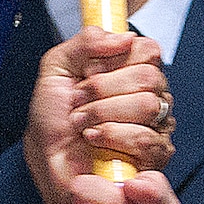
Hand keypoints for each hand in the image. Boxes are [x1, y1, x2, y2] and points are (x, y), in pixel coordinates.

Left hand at [26, 27, 173, 203]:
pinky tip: (95, 140)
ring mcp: (155, 126)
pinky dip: (112, 136)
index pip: (148, 49)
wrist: (48, 167)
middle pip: (149, 75)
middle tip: (79, 103)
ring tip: (83, 124)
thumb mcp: (55, 70)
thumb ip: (85, 42)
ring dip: (103, 113)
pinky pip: (146, 137)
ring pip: (149, 104)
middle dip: (102, 89)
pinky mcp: (155, 155)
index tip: (88, 73)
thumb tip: (124, 36)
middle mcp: (148, 96)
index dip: (115, 59)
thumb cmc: (52, 127)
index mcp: (128, 73)